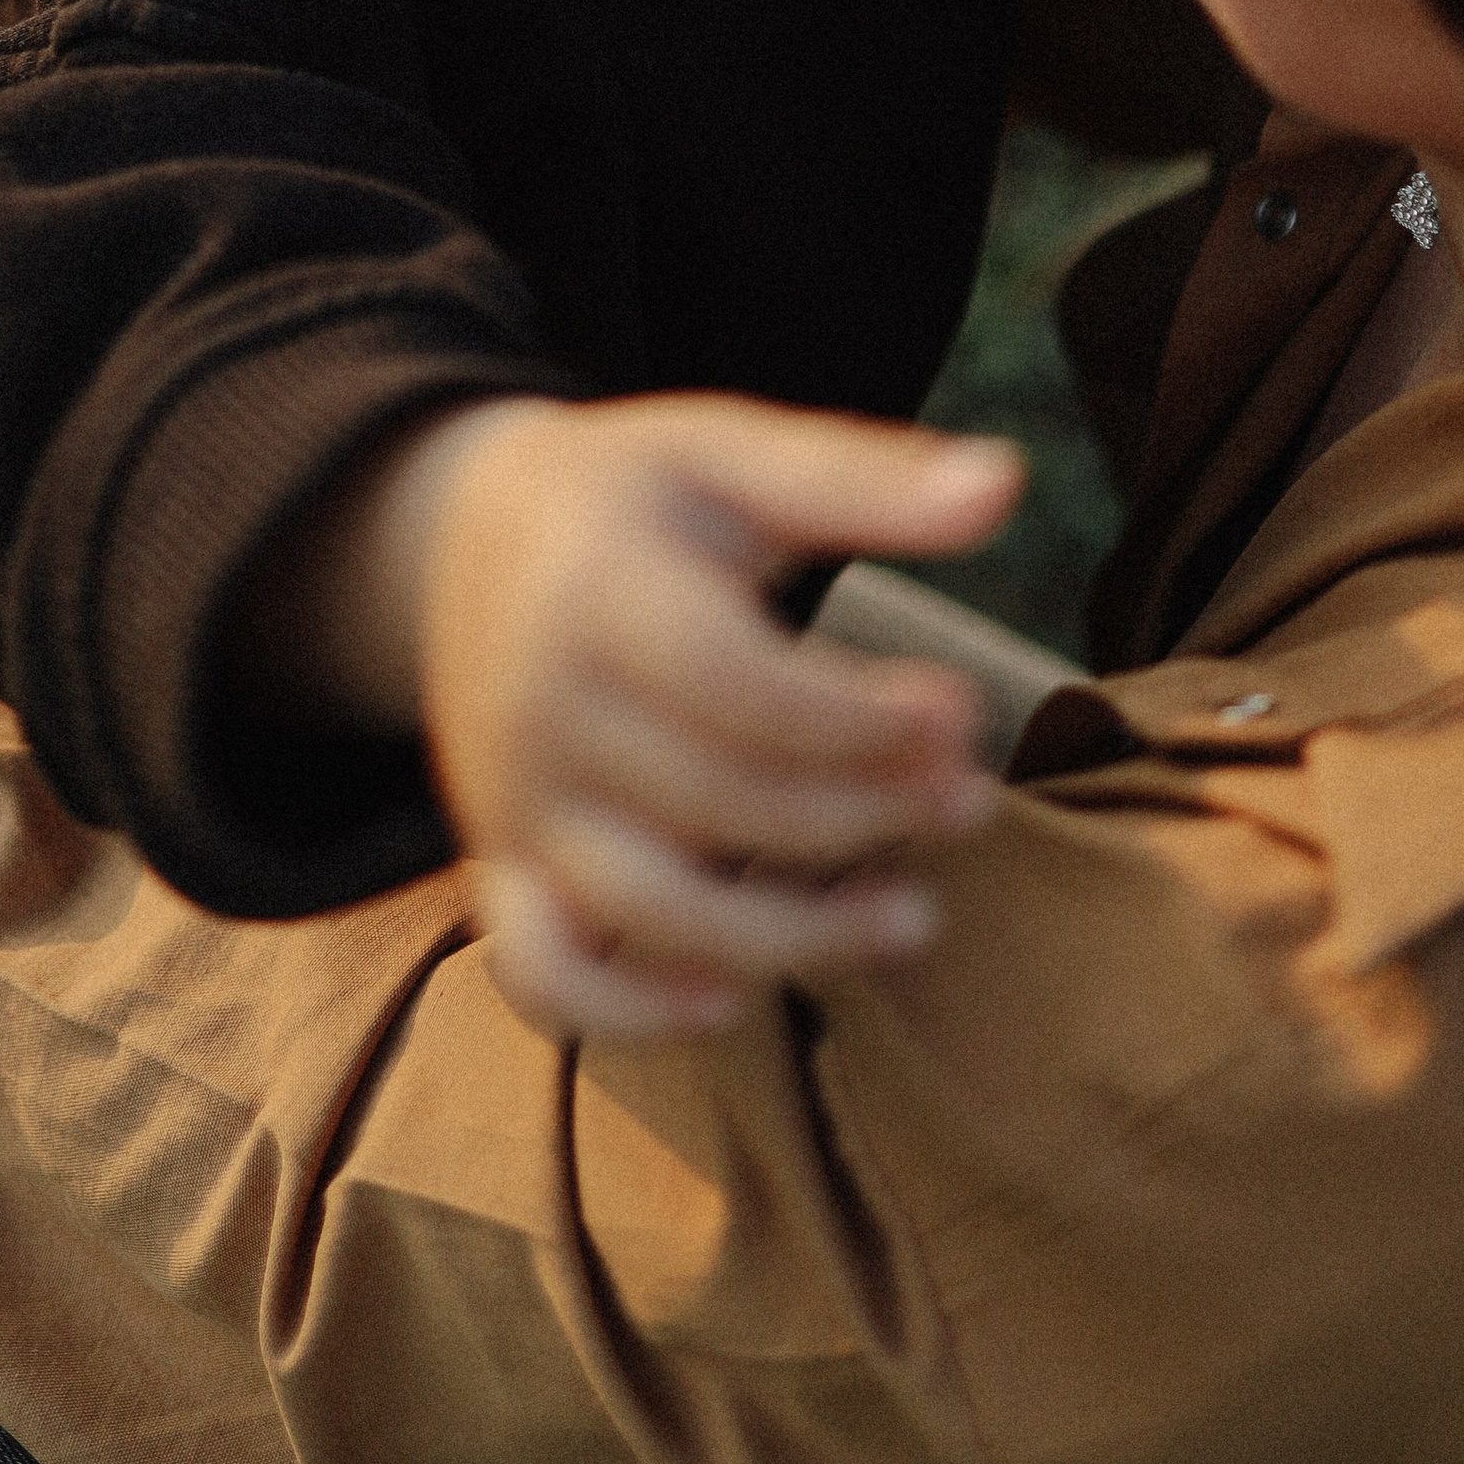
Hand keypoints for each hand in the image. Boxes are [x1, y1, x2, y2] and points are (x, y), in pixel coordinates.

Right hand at [410, 394, 1020, 1041]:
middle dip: (868, 814)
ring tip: (916, 917)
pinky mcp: (501, 866)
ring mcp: (514, 802)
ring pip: (653, 911)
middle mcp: (542, 710)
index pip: (740, 689)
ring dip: (798, 936)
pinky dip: (629, 1011)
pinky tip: (735, 998)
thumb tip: (1006, 483)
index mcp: (596, 591)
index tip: (960, 710)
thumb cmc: (625, 495)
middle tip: (969, 797)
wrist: (456, 538)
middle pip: (722, 803)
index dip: (863, 721)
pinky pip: (542, 974)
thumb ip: (861, 478)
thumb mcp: (726, 452)